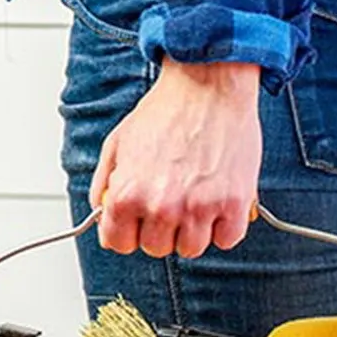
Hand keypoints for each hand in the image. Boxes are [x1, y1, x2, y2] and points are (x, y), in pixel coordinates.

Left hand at [91, 58, 261, 256]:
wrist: (208, 86)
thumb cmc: (167, 110)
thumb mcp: (118, 142)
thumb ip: (104, 182)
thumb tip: (102, 212)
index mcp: (127, 193)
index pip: (119, 243)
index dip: (128, 231)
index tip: (138, 222)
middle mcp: (161, 206)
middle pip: (157, 249)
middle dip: (161, 229)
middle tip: (171, 202)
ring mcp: (199, 209)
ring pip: (191, 249)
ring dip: (193, 230)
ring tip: (196, 201)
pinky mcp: (233, 205)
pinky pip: (226, 240)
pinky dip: (224, 227)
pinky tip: (218, 203)